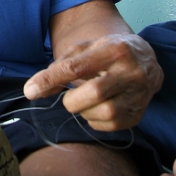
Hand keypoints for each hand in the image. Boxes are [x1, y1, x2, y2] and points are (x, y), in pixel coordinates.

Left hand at [23, 34, 162, 130]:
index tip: (30, 91)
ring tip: (86, 102)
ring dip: (85, 112)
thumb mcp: (83, 50)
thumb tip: (33, 90)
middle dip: (73, 100)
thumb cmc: (106, 52)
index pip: (76, 67)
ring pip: (105, 112)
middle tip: (69, 98)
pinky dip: (96, 121)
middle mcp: (130, 71)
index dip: (50, 79)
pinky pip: (113, 125)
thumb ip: (59, 67)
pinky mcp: (140, 112)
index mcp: (113, 50)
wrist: (145, 59)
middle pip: (94, 92)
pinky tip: (97, 109)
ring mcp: (139, 93)